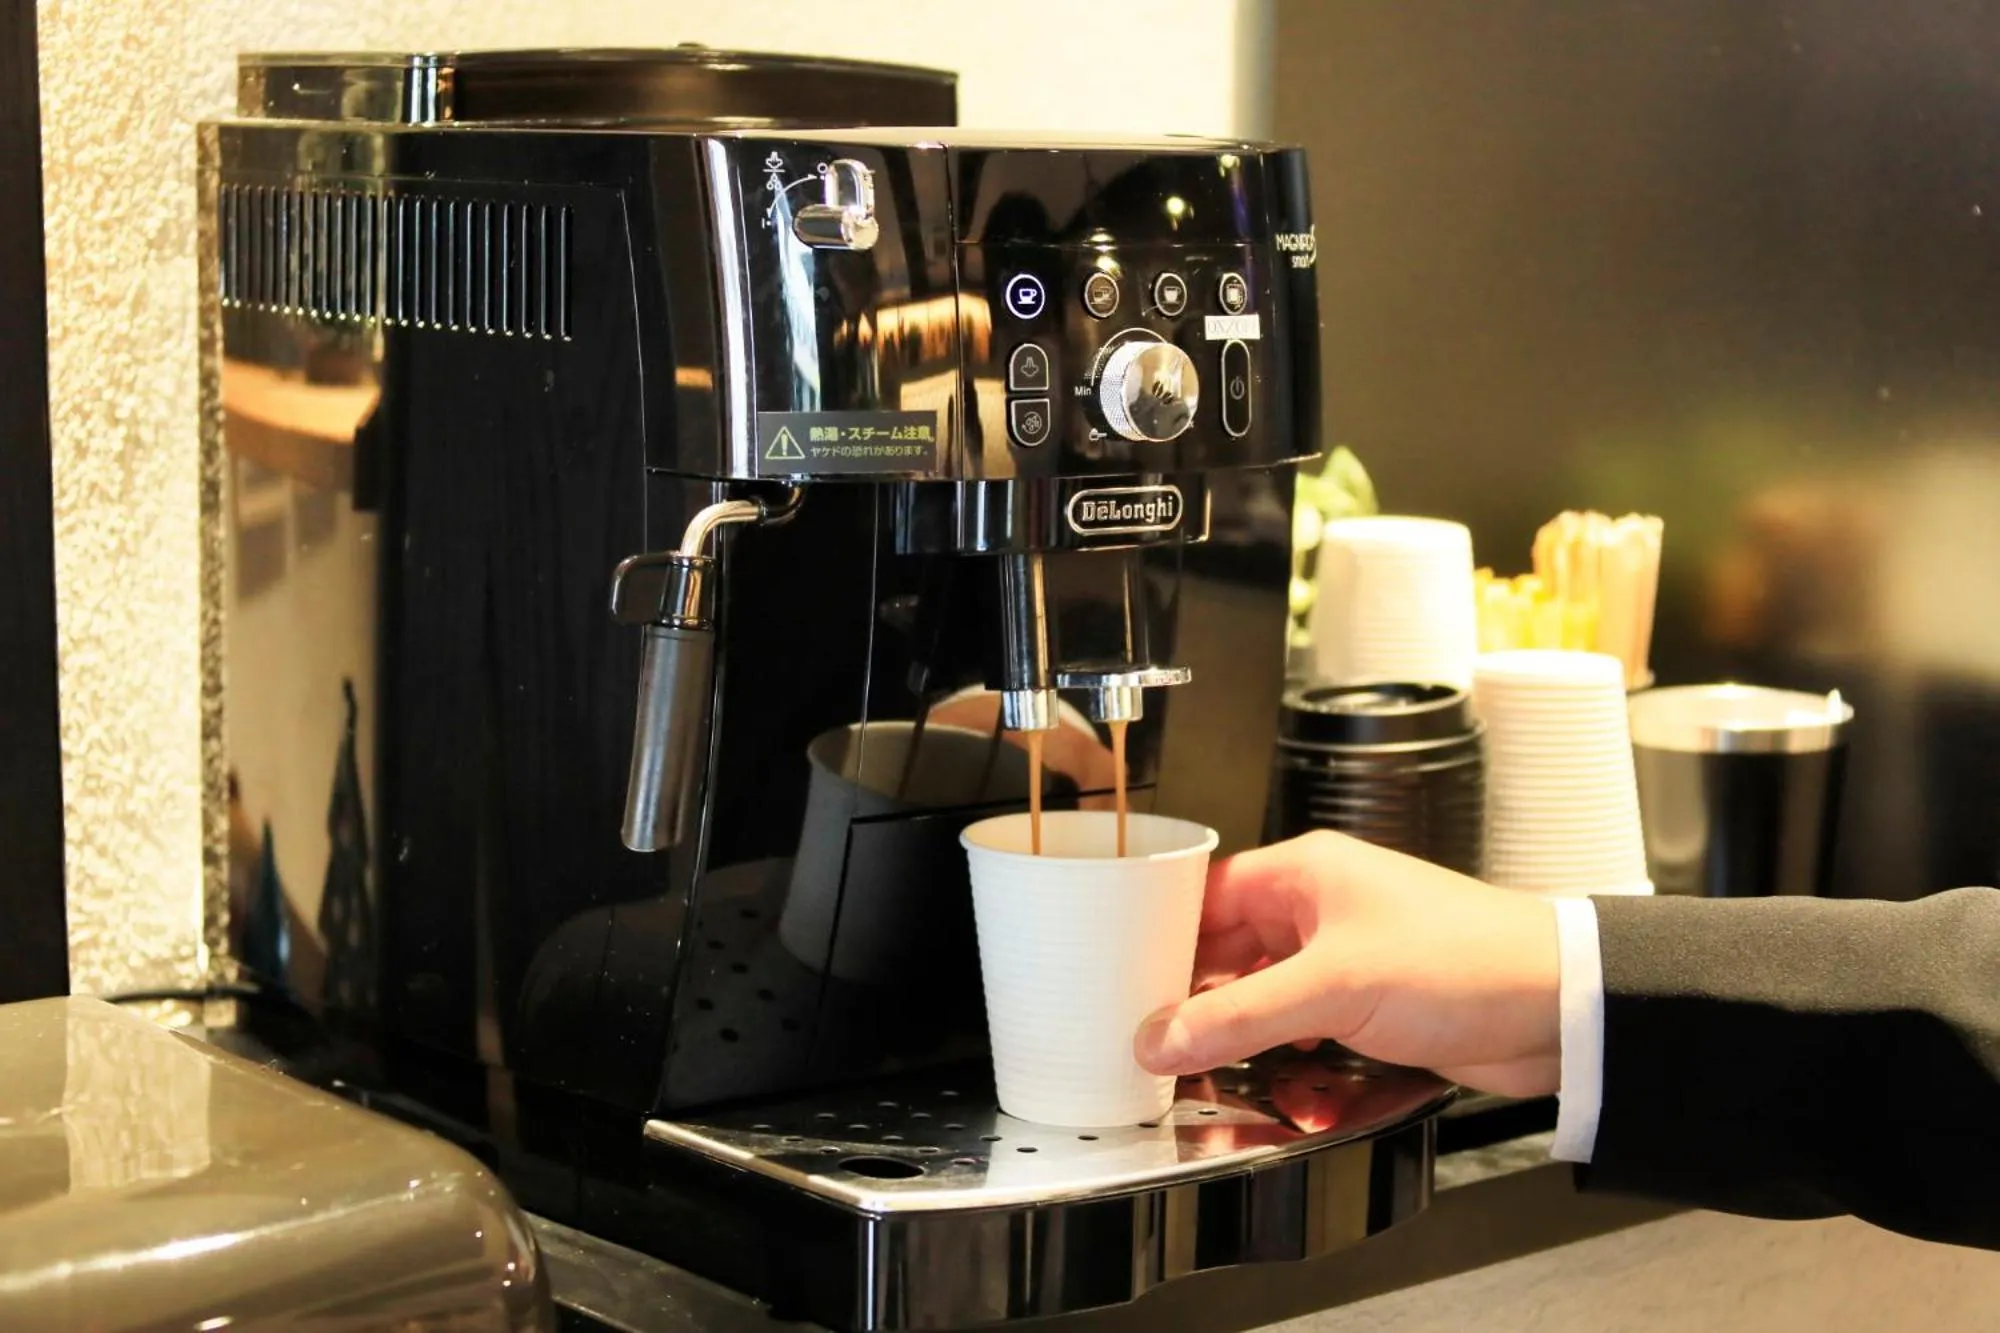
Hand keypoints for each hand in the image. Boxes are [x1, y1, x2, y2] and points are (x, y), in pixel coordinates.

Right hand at [1133, 831, 1563, 1097]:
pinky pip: (1302, 1029)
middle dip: (1192, 999)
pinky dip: (1283, 1058)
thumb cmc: (1468, 960)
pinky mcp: (1370, 1006)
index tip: (1117, 977)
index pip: (1204, 895)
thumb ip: (1239, 1016)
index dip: (1157, 934)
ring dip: (1238, 1036)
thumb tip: (1162, 1036)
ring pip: (1262, 997)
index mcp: (1305, 875)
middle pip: (1227, 952)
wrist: (1559, 1007)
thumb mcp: (1334, 987)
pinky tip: (1270, 1082)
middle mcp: (1320, 910)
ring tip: (1200, 1070)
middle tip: (1151, 1039)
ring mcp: (1345, 960)